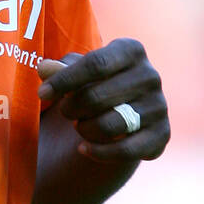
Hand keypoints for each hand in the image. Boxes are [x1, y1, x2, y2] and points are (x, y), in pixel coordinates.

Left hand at [36, 38, 169, 163]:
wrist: (118, 111)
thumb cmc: (90, 84)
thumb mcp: (73, 73)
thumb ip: (58, 70)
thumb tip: (45, 69)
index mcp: (131, 50)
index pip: (95, 64)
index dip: (64, 81)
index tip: (42, 94)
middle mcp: (150, 76)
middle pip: (96, 97)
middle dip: (70, 108)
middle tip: (65, 111)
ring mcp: (159, 106)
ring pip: (109, 125)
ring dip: (84, 129)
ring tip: (79, 125)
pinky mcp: (161, 135)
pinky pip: (126, 151)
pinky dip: (98, 152)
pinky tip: (83, 149)